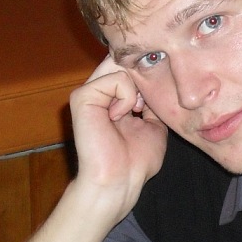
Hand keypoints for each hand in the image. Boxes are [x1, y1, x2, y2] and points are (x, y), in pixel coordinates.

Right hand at [67, 55, 166, 221]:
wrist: (120, 181)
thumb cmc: (136, 161)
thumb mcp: (153, 125)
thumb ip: (151, 102)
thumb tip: (156, 80)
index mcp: (112, 99)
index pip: (128, 67)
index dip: (147, 70)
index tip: (159, 83)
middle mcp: (99, 92)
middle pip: (123, 61)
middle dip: (143, 76)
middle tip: (145, 103)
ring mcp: (89, 93)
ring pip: (120, 66)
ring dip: (136, 90)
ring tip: (133, 112)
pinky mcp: (82, 97)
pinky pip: (116, 78)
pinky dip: (127, 97)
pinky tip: (120, 116)